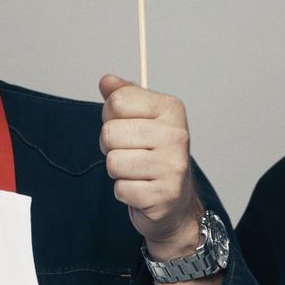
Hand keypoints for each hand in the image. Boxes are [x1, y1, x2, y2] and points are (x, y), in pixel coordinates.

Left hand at [99, 74, 204, 258]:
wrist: (176, 203)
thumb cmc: (155, 156)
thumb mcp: (142, 118)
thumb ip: (124, 96)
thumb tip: (107, 81)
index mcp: (171, 109)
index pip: (118, 100)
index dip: (111, 115)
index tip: (126, 125)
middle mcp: (177, 135)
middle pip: (110, 132)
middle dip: (111, 146)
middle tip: (129, 152)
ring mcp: (173, 166)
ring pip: (113, 162)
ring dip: (117, 171)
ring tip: (136, 171)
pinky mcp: (164, 195)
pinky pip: (121, 189)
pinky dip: (124, 192)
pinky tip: (141, 188)